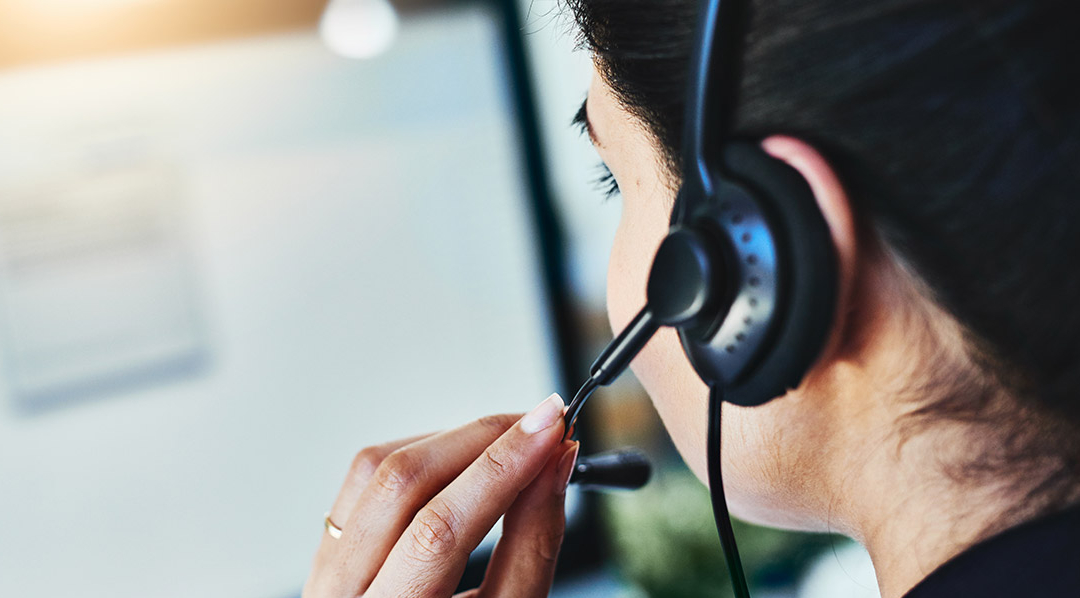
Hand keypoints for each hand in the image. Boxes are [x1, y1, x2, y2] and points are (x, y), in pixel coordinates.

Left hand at [303, 394, 577, 597]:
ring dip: (454, 438)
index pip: (440, 529)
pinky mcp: (330, 543)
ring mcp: (326, 567)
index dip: (503, 467)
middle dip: (483, 439)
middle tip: (543, 421)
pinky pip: (367, 475)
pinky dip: (422, 451)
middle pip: (403, 483)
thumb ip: (532, 544)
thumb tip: (554, 465)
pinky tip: (465, 455)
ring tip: (513, 438)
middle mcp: (341, 594)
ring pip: (378, 466)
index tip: (552, 428)